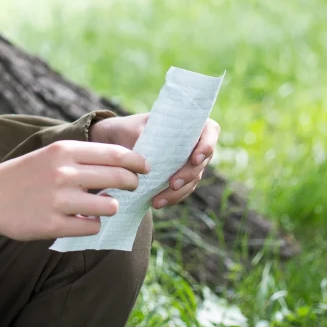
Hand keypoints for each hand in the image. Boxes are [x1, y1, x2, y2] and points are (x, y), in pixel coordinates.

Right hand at [0, 140, 149, 241]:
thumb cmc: (23, 175)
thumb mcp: (49, 155)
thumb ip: (81, 158)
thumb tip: (122, 164)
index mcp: (64, 151)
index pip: (115, 154)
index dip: (136, 161)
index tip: (146, 167)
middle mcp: (63, 173)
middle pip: (118, 178)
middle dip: (132, 184)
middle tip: (133, 187)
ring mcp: (59, 200)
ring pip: (110, 206)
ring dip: (111, 207)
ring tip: (100, 206)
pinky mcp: (53, 225)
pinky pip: (92, 227)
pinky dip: (92, 224)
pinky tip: (82, 220)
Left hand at [90, 113, 220, 209]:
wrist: (116, 143)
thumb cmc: (127, 129)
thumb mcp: (132, 127)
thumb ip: (144, 134)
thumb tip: (152, 151)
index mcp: (188, 123)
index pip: (210, 131)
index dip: (207, 145)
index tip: (194, 159)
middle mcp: (192, 142)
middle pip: (203, 160)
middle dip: (188, 174)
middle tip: (172, 184)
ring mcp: (188, 161)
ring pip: (194, 179)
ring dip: (179, 192)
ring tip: (158, 200)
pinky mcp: (180, 177)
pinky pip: (183, 190)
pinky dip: (172, 197)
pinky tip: (157, 202)